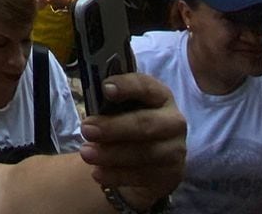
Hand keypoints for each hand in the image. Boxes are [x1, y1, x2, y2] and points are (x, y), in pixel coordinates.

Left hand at [79, 72, 186, 205]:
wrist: (146, 161)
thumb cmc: (128, 124)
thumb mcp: (122, 108)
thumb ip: (110, 102)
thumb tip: (91, 98)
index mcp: (160, 96)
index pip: (146, 87)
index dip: (127, 86)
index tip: (105, 88)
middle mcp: (173, 121)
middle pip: (145, 123)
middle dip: (113, 127)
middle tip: (86, 129)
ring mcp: (175, 150)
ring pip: (144, 153)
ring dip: (111, 154)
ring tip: (86, 154)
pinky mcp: (171, 175)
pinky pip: (142, 176)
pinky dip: (117, 175)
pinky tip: (98, 173)